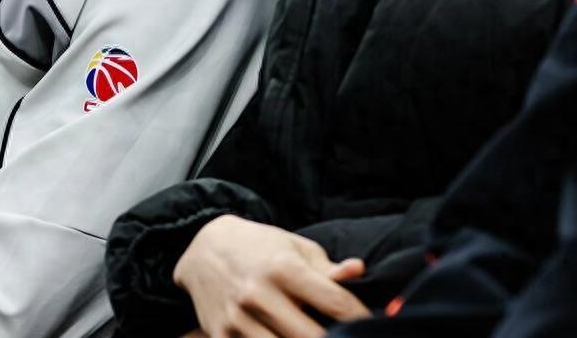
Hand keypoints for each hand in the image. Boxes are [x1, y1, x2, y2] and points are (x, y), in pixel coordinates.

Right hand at [172, 215, 370, 337]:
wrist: (203, 249)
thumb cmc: (259, 247)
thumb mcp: (294, 247)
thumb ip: (327, 268)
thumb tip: (358, 271)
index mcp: (283, 268)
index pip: (337, 303)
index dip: (362, 320)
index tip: (373, 326)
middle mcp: (259, 294)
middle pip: (315, 337)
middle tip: (348, 337)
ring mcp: (238, 319)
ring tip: (316, 335)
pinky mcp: (221, 336)